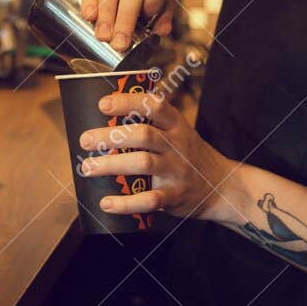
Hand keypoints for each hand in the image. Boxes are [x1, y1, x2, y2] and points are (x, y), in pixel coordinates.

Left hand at [77, 91, 239, 221]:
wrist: (221, 185)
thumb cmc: (186, 154)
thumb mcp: (177, 131)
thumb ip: (150, 122)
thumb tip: (104, 113)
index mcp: (176, 124)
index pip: (153, 106)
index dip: (127, 102)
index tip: (102, 104)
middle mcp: (177, 145)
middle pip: (143, 135)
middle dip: (110, 136)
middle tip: (85, 140)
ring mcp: (177, 171)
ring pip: (143, 164)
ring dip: (112, 165)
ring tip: (88, 168)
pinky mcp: (175, 196)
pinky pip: (150, 200)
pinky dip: (126, 203)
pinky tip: (106, 203)